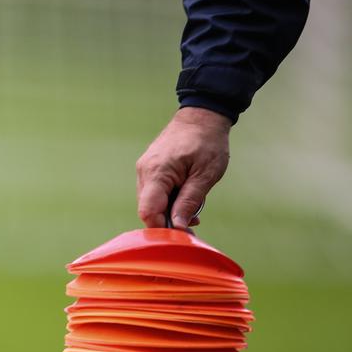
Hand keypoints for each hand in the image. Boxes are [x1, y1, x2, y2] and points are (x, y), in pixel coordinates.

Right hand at [135, 107, 231, 228]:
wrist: (201, 116)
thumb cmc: (207, 142)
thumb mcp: (205, 175)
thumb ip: (189, 202)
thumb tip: (178, 226)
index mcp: (157, 173)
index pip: (148, 211)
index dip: (163, 228)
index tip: (182, 235)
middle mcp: (144, 172)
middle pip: (148, 209)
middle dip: (168, 220)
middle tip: (194, 223)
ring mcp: (144, 169)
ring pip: (150, 202)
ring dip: (169, 210)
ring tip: (193, 207)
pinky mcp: (149, 168)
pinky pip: (153, 192)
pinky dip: (167, 199)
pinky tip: (184, 196)